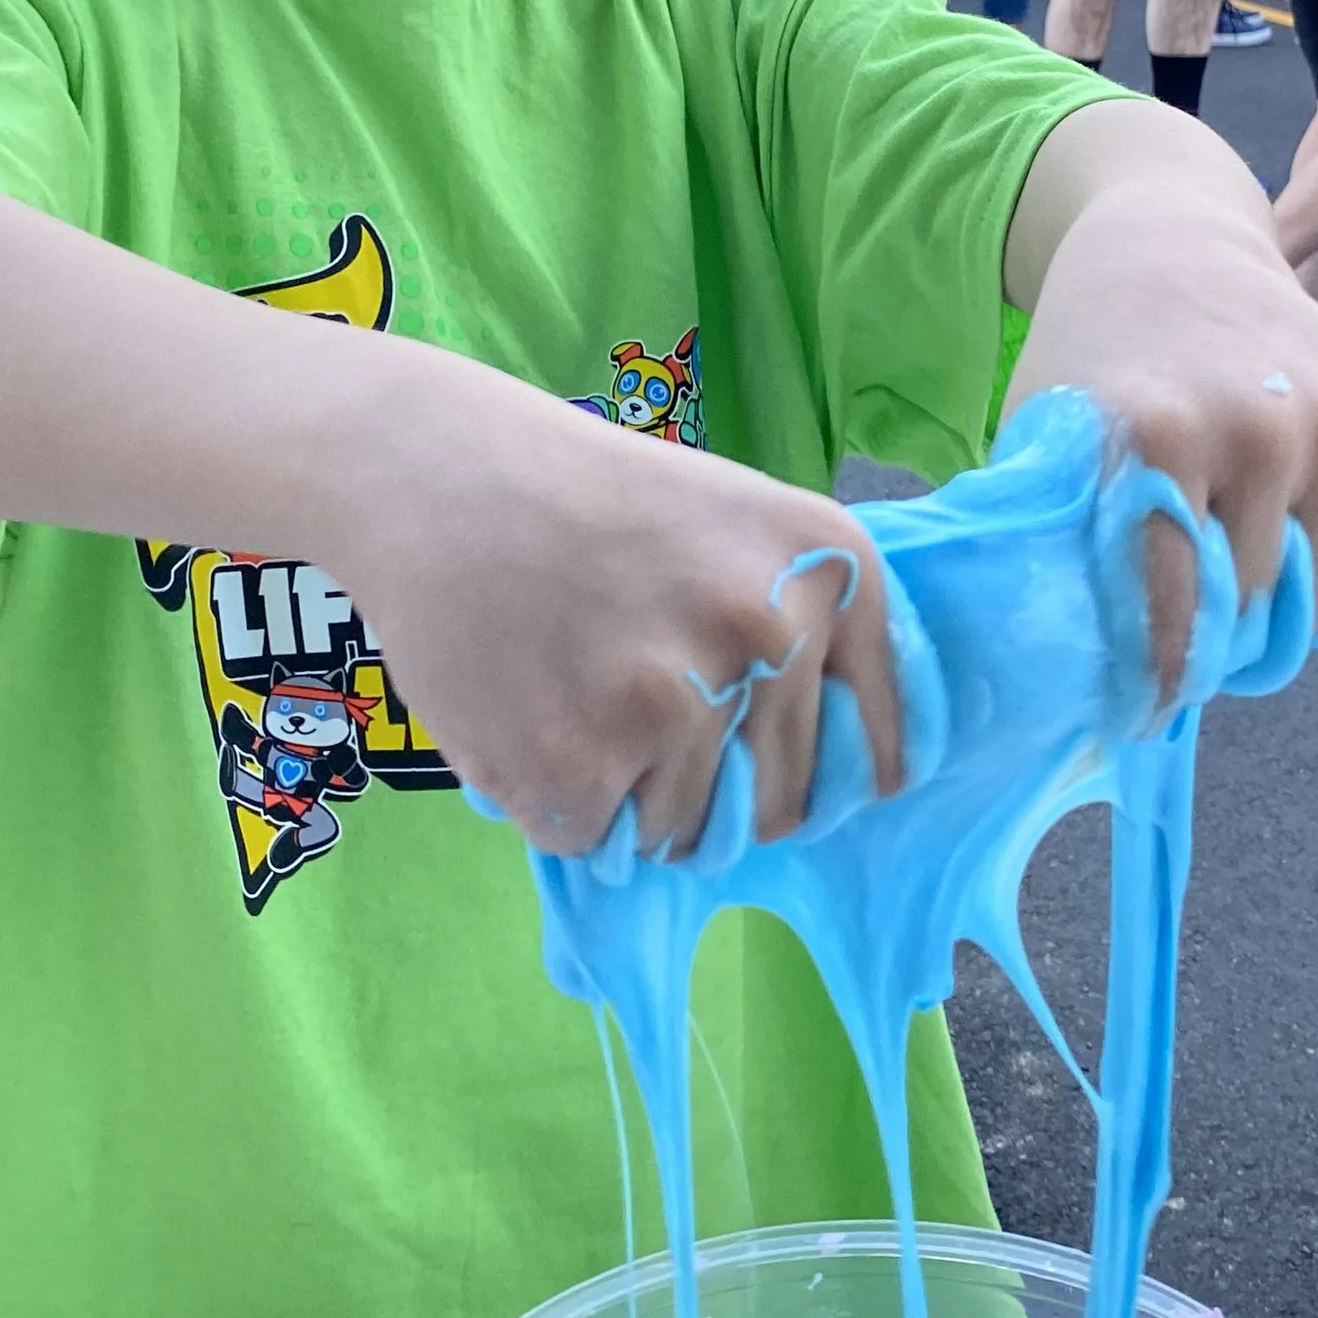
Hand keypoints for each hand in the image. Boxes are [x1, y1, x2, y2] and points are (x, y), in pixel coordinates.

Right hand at [330, 354, 898, 860]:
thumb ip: (808, 639)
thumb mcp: (742, 531)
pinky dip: (554, 801)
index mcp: (833, 574)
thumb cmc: (593, 507)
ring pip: (683, 834)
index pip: (877, 753)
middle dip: (713, 789)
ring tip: (572, 687)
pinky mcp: (576, 768)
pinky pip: (594, 841)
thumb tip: (851, 789)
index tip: (774, 758)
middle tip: (634, 703)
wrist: (440, 476)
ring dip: (627, 793)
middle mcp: (771, 637)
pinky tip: (527, 708)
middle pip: (779, 810)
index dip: (823, 772)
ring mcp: (675, 706)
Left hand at [1002, 133, 1317, 696]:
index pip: (1174, 626)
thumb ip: (1049, 553)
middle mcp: (1263, 428)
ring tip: (1227, 581)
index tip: (1138, 705)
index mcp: (1160, 439)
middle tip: (1182, 628)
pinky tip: (1282, 530)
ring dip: (1274, 614)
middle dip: (1212, 644)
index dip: (1154, 683)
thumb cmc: (1097, 367)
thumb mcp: (1045, 449)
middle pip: (1247, 618)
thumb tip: (1051, 685)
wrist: (1174, 250)